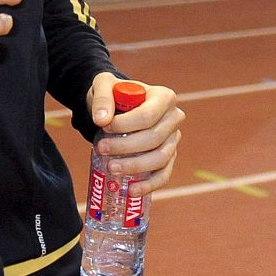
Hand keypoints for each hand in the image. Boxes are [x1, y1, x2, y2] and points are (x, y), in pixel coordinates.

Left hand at [86, 74, 183, 201]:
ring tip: (111, 167)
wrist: (116, 106)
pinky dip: (150, 184)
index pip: (148, 116)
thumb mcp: (103, 85)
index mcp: (164, 97)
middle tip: (101, 148)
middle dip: (126, 147)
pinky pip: (164, 174)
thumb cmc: (113, 94)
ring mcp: (173, 139)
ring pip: (160, 158)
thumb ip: (102, 98)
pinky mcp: (168, 157)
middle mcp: (174, 118)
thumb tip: (101, 120)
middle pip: (154, 138)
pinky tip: (132, 190)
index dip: (126, 125)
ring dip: (135, 166)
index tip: (104, 127)